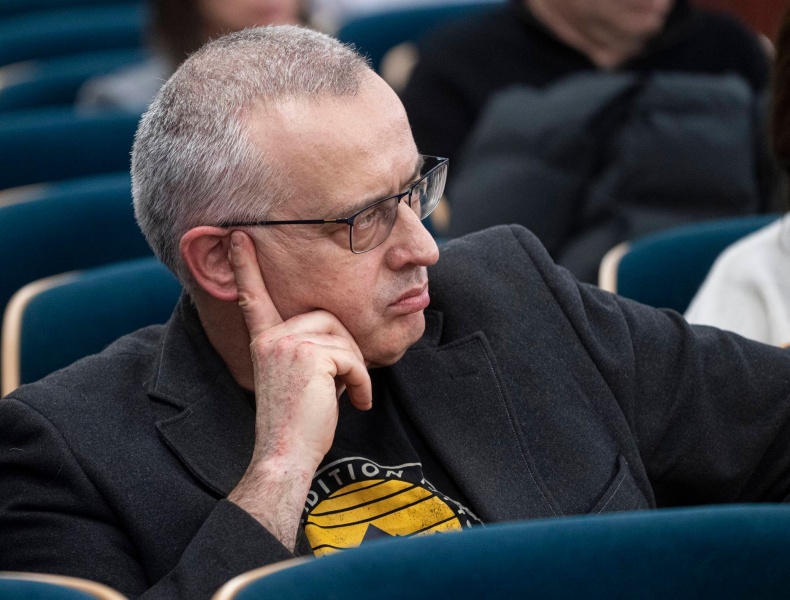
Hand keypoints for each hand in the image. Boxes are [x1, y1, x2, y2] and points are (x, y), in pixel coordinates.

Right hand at [226, 231, 371, 549]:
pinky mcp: (308, 355)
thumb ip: (306, 351)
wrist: (285, 455)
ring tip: (348, 395)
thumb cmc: (297, 424)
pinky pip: (352, 357)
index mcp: (265, 340)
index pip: (254, 296)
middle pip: (329, 319)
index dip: (247, 266)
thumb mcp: (297, 379)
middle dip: (346, 351)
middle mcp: (271, 337)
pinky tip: (355, 403)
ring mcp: (287, 344)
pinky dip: (362, 382)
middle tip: (346, 384)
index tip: (239, 234)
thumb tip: (338, 339)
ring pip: (343, 338)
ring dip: (356, 369)